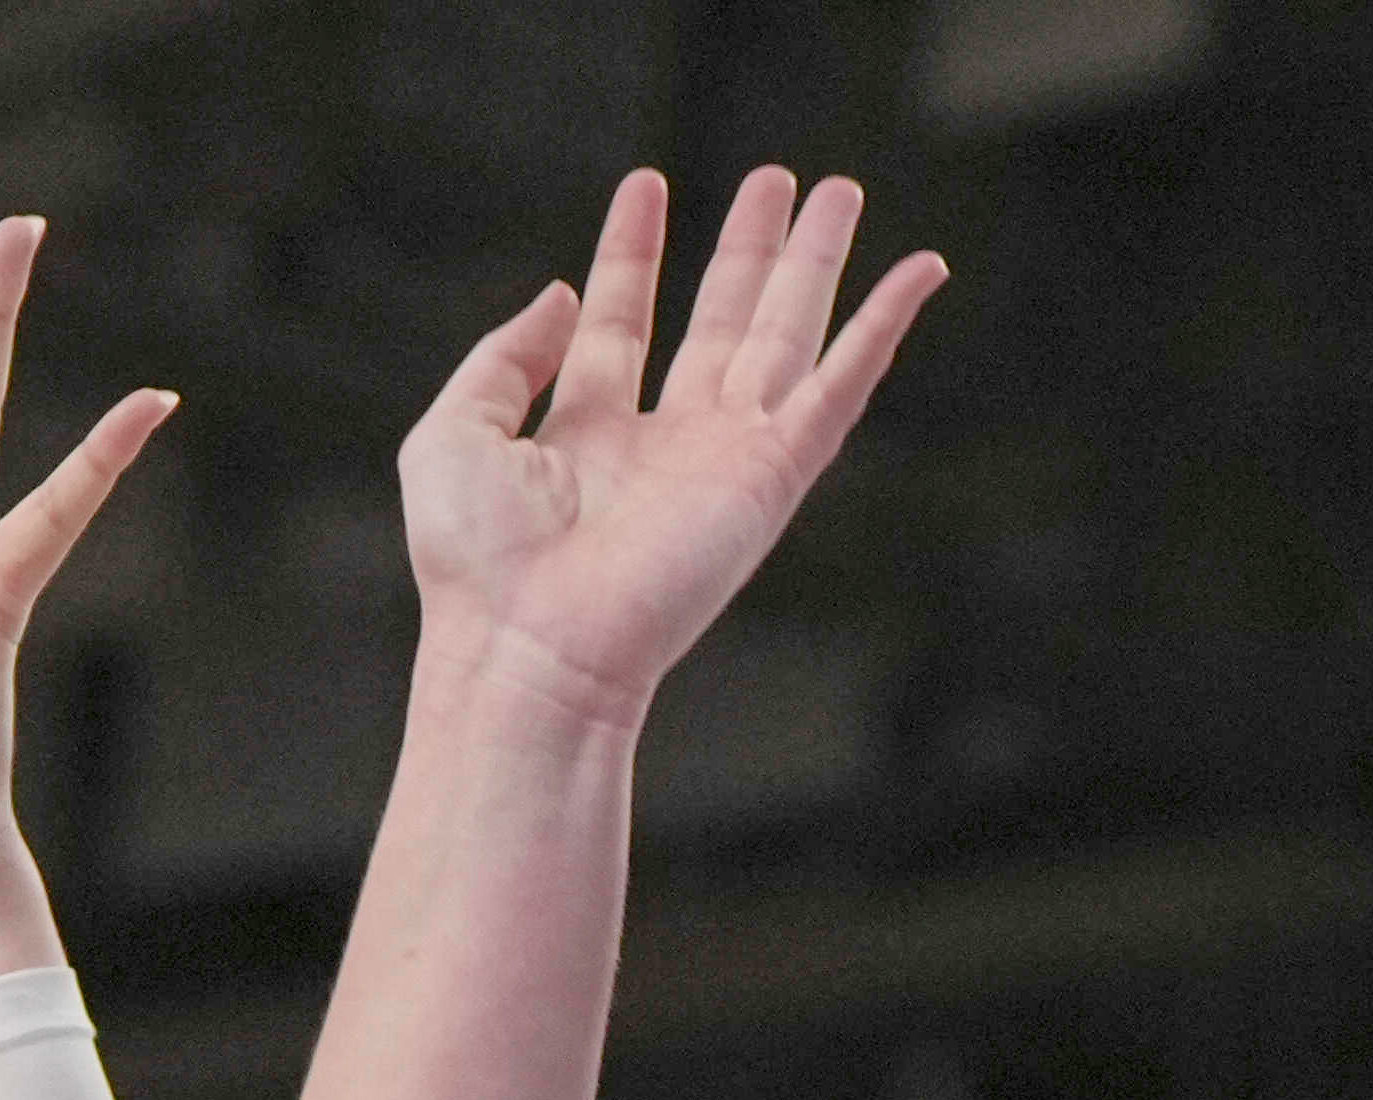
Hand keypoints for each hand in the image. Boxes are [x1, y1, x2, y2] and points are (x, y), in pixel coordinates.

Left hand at [400, 168, 942, 738]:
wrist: (531, 648)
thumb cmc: (478, 567)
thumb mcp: (455, 433)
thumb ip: (504, 357)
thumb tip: (561, 295)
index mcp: (588, 432)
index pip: (622, 318)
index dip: (632, 251)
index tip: (646, 185)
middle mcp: (665, 443)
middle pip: (719, 321)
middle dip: (748, 249)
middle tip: (777, 178)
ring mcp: (725, 459)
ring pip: (784, 337)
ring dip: (816, 264)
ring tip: (839, 190)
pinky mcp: (771, 478)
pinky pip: (840, 389)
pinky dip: (883, 330)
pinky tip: (917, 273)